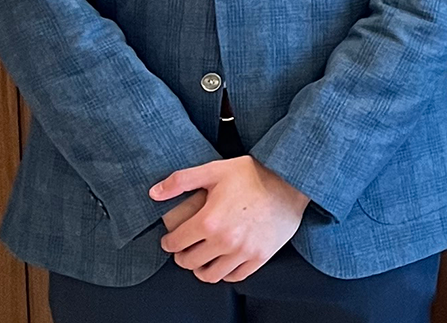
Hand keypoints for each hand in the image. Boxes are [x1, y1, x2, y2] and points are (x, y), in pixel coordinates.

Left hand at [149, 157, 310, 282]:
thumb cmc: (254, 174)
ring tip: (202, 258)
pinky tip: (224, 261)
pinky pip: (234, 276)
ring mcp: (244, 251)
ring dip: (201, 268)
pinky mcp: (260, 257)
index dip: (169, 242)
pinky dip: (225, 273)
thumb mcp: (216, 170)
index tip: (172, 239)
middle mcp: (225, 240)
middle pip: (189, 262)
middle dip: (182, 256)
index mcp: (209, 221)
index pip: (175, 244)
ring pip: (210, 275)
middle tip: (185, 249)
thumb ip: (182, 180)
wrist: (292, 182)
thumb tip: (154, 193)